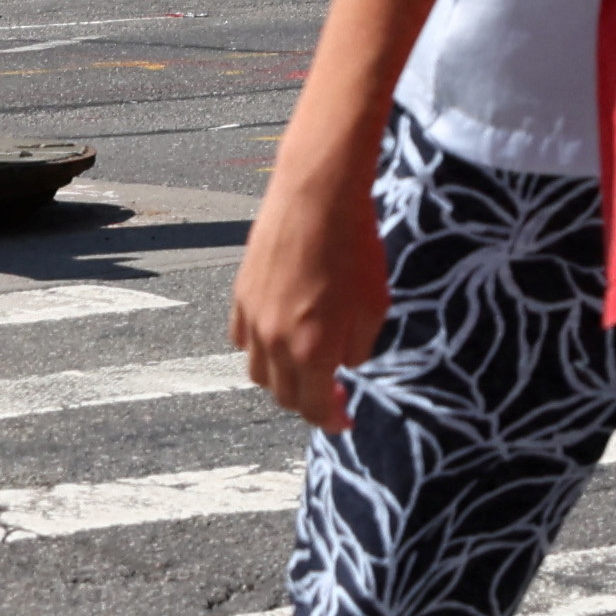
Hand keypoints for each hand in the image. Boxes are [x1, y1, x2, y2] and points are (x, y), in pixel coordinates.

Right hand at [222, 171, 392, 428]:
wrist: (318, 194)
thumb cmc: (354, 246)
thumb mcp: (375, 305)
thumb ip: (358, 347)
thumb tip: (343, 364)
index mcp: (312, 351)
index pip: (314, 408)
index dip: (332, 420)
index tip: (346, 419)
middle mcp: (274, 342)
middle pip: (284, 396)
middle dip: (309, 401)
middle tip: (332, 391)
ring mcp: (252, 318)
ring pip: (258, 371)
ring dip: (281, 377)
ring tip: (305, 364)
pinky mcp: (240, 294)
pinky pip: (241, 338)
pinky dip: (259, 347)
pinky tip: (279, 334)